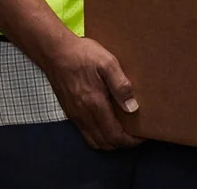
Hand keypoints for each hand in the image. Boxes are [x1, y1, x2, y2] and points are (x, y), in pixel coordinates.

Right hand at [37, 35, 142, 150]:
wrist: (54, 51)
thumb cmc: (82, 54)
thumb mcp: (107, 62)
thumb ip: (120, 85)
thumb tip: (132, 107)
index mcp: (95, 104)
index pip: (115, 136)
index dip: (131, 141)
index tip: (142, 135)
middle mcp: (83, 114)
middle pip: (105, 144)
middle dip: (122, 144)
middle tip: (135, 135)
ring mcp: (75, 115)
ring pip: (94, 141)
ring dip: (110, 142)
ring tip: (122, 131)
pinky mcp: (69, 111)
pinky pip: (85, 133)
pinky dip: (98, 136)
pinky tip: (105, 123)